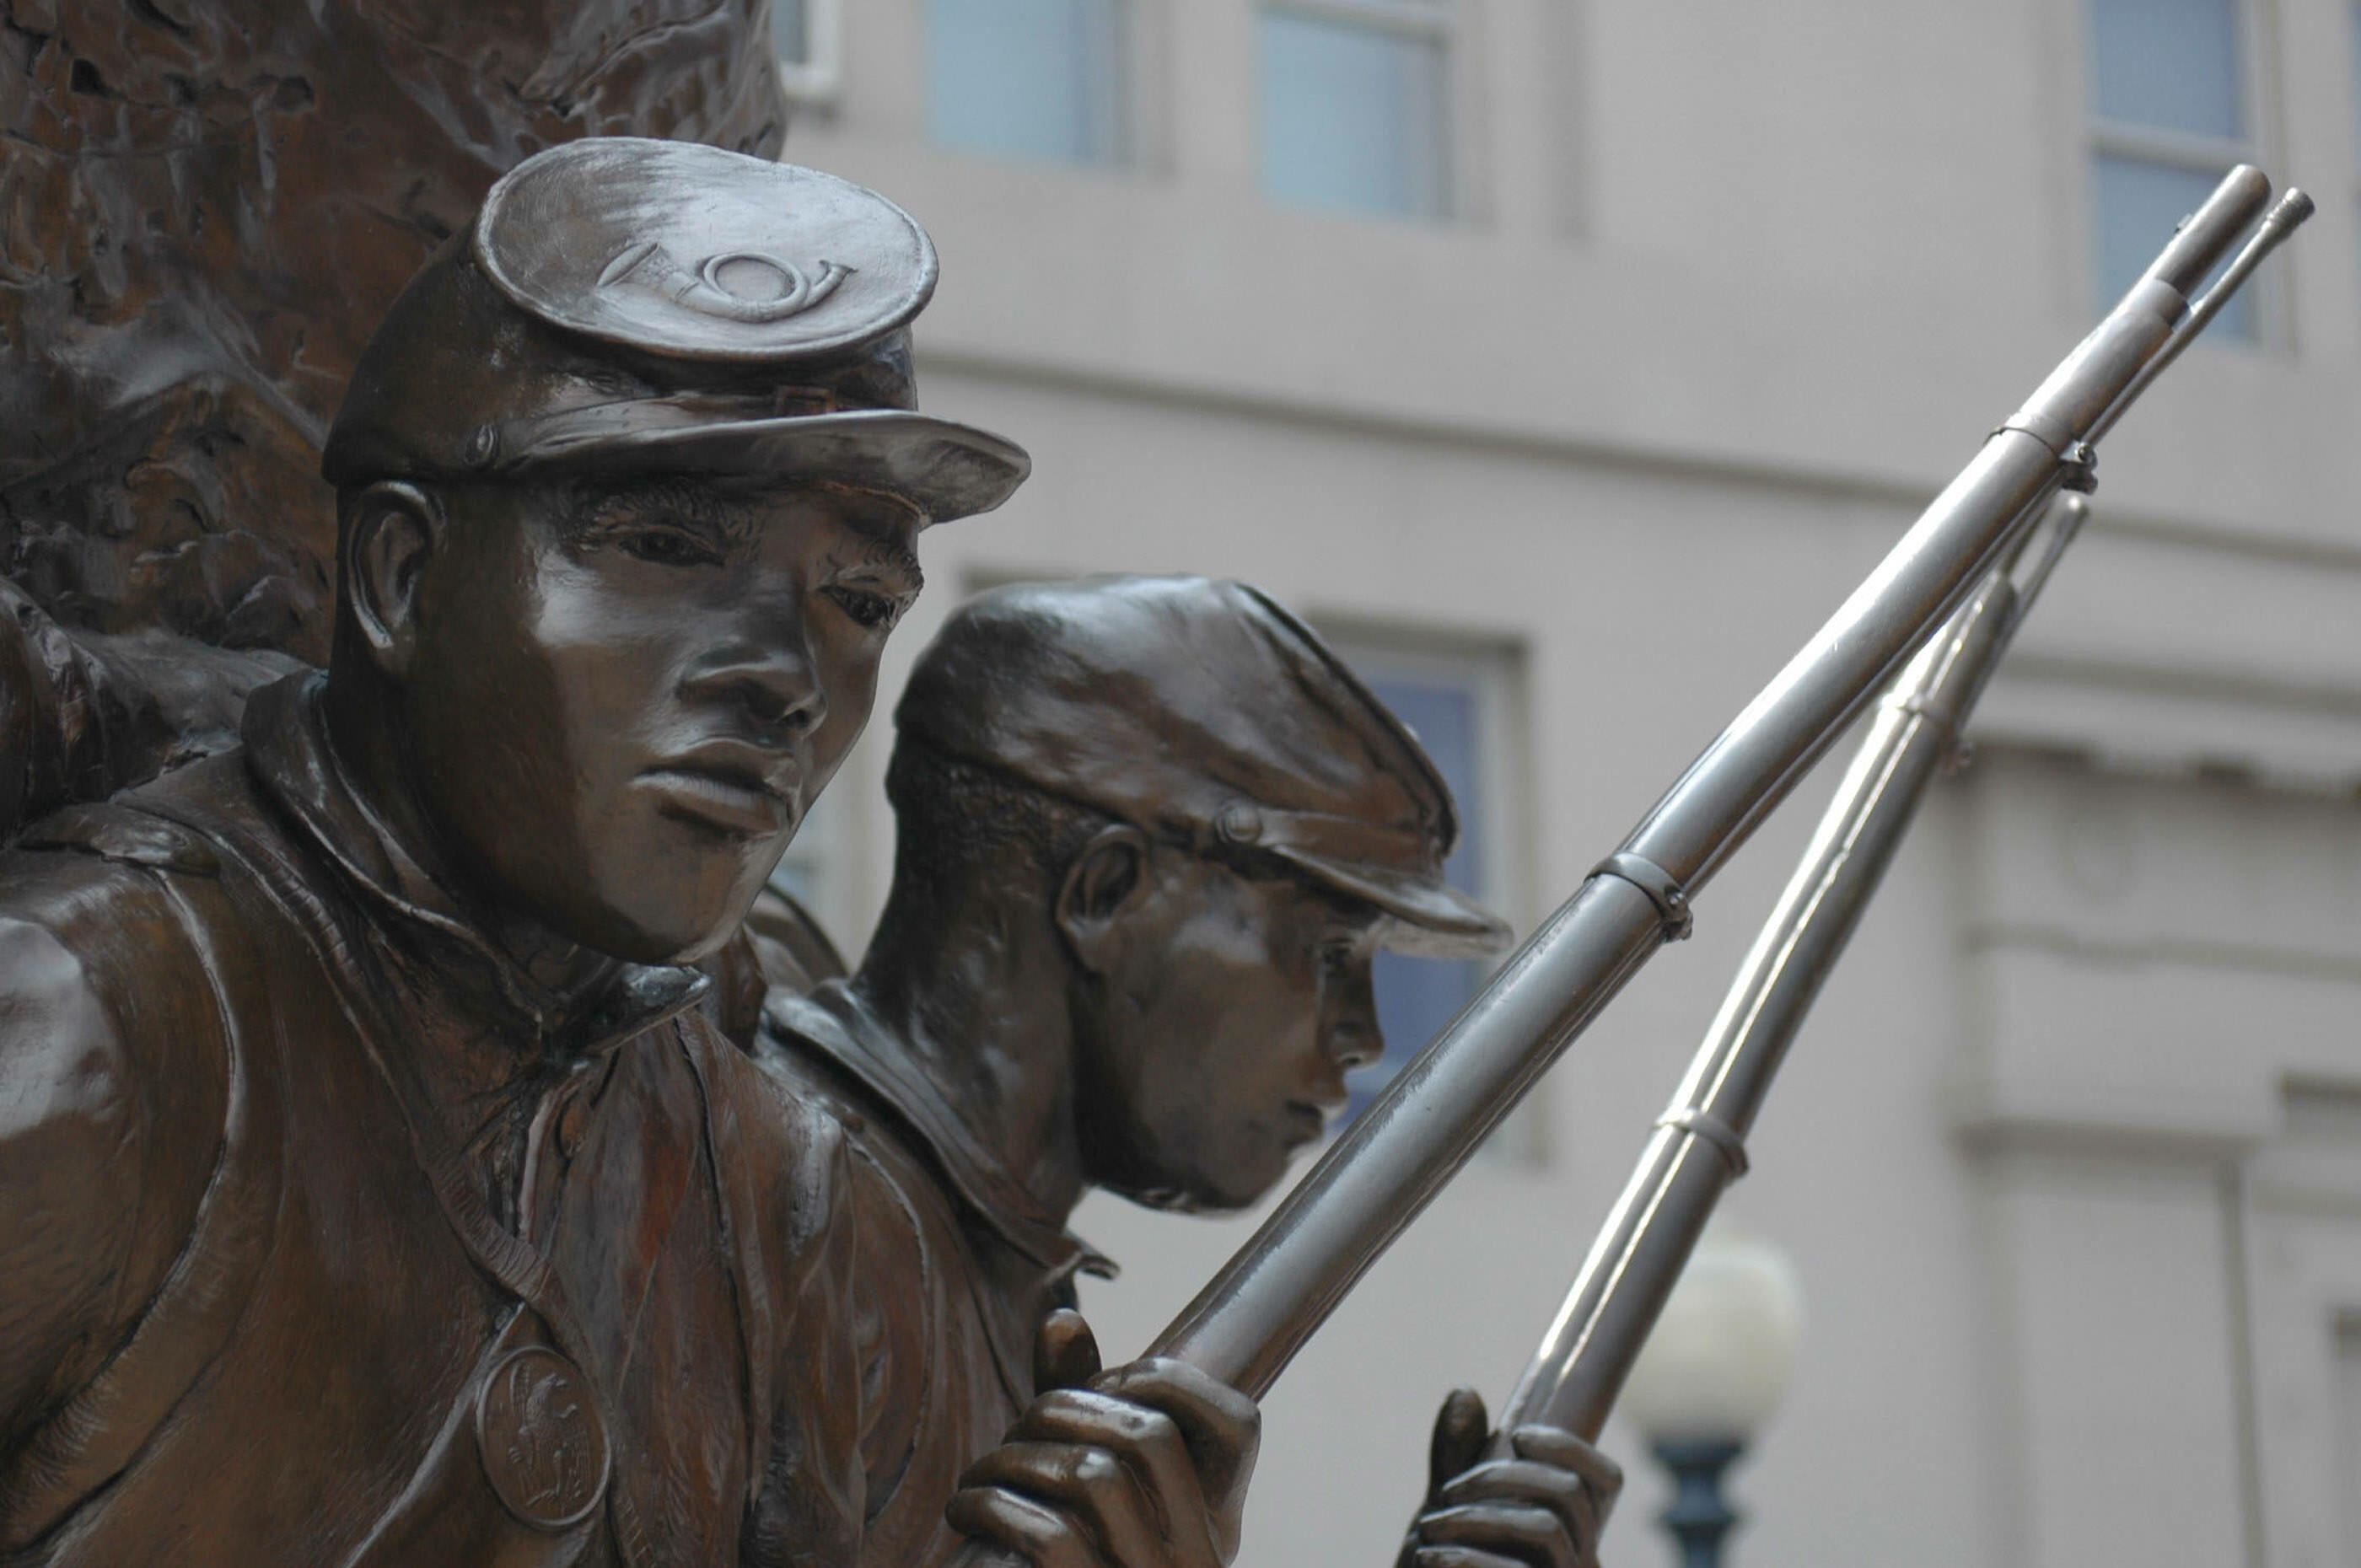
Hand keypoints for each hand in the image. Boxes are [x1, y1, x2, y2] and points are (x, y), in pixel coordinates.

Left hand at [947, 1309, 1260, 1567]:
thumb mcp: (1093, 1503)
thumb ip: (1084, 1410)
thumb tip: (1061, 1317)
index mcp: (1216, 1531)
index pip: (1238, 1420)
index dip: (1162, 1383)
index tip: (1095, 1392)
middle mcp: (1202, 1563)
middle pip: (1150, 1436)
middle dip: (1067, 1406)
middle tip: (1017, 1426)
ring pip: (1093, 1477)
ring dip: (1015, 1457)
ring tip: (979, 1473)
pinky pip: (1050, 1541)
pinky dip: (994, 1509)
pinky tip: (966, 1511)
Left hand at [1397, 1389, 1621, 1567]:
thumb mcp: (1446, 1515)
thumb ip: (1456, 1460)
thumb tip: (1465, 1393)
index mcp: (1569, 1536)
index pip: (1604, 1480)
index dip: (1570, 1447)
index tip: (1519, 1433)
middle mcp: (1582, 1565)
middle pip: (1569, 1496)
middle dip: (1501, 1477)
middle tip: (1445, 1493)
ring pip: (1548, 1530)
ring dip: (1478, 1517)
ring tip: (1428, 1528)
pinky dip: (1468, 1560)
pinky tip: (1431, 1559)